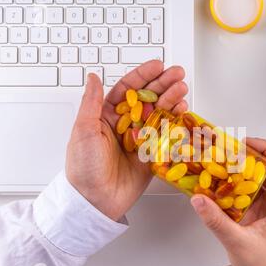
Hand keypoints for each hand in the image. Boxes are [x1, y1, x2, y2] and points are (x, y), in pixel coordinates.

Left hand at [66, 60, 188, 220]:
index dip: (143, 76)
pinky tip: (182, 112)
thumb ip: (91, 103)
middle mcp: (125, 125)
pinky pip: (165, 135)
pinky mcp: (150, 154)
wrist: (95, 200)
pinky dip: (175, 123)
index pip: (128, 89)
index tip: (158, 65)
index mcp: (107, 116)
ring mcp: (139, 139)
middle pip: (148, 98)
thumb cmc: (84, 168)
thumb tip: (94, 77)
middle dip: (163, 84)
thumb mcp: (83, 131)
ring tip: (183, 90)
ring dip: (171, 100)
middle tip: (178, 74)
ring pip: (159, 114)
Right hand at [190, 138, 265, 265]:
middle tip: (231, 147)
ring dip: (243, 165)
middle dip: (251, 154)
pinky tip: (222, 177)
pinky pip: (247, 187)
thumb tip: (200, 200)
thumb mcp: (238, 241)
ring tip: (225, 157)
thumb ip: (217, 221)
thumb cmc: (261, 265)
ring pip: (258, 175)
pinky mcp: (256, 208)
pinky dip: (235, 179)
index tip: (248, 143)